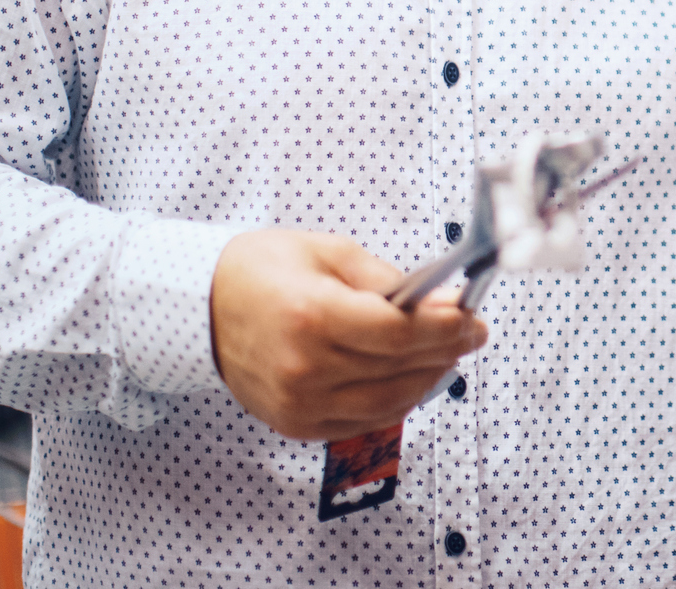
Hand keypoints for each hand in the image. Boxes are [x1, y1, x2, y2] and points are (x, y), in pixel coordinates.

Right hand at [210, 230, 487, 440]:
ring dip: (427, 379)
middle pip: (400, 368)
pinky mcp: (296, 423)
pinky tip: (410, 378)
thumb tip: (441, 301)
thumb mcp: (328, 252)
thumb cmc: (261, 271)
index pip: (400, 332)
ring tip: (445, 354)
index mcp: (312, 316)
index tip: (474, 319)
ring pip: (389, 403)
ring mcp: (298, 403)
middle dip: (446, 350)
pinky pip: (363, 422)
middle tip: (470, 333)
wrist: (201, 308)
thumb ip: (386, 280)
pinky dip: (395, 402)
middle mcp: (305, 367)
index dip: (446, 328)